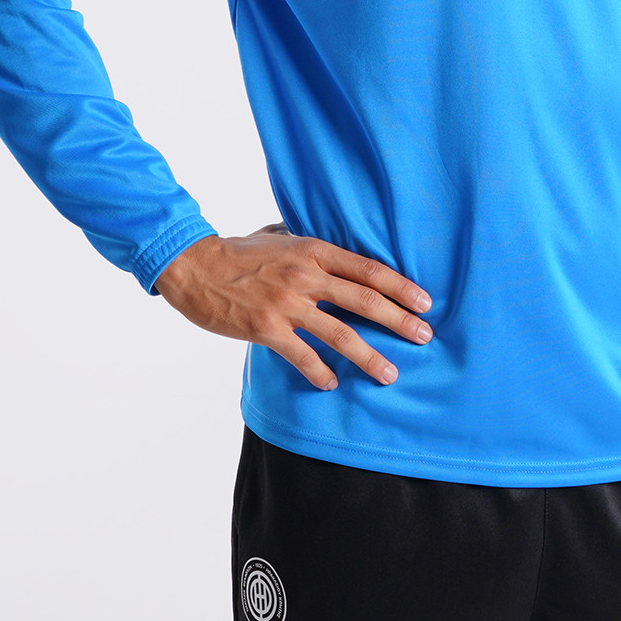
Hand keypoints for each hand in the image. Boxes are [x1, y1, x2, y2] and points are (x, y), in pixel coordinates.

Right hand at [154, 223, 433, 390]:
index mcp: (314, 250)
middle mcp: (306, 276)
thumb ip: (310, 247)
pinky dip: (321, 372)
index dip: (400, 286)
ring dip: (369, 356)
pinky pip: (303, 356)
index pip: (368, 269)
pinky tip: (332, 384)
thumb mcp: (281, 237)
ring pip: (340, 334)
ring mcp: (287, 304)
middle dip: (399, 321)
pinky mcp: (266, 329)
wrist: (195, 266)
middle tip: (424, 336)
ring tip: (390, 373)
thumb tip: (335, 253)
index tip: (425, 302)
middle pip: (364, 300)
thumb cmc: (240, 252)